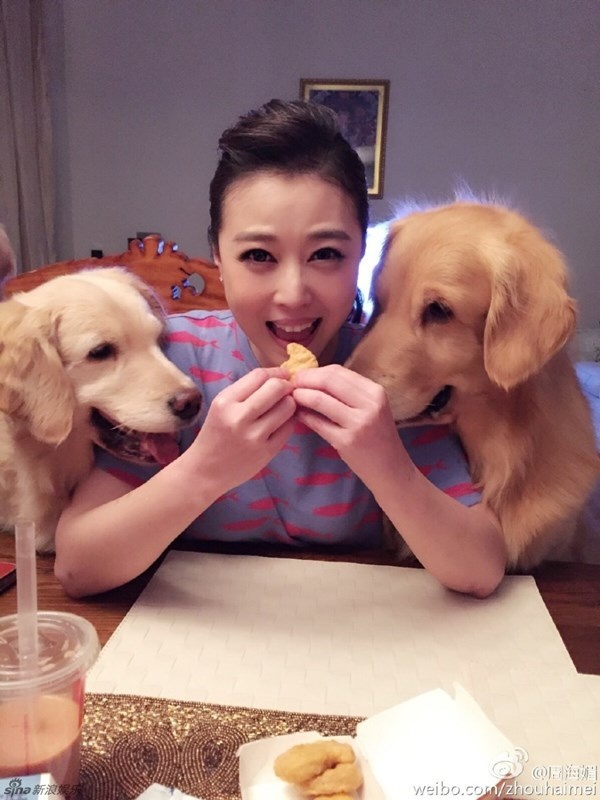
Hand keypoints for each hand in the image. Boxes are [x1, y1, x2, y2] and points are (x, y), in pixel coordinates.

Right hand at [187, 367, 295, 491]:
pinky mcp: (266, 452)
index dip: (276, 372)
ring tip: (283, 408)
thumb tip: (278, 377)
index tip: (282, 375)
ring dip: (290, 404)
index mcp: (225, 402)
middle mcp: (239, 417)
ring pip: (287, 407)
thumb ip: (245, 391)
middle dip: (286, 386)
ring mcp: (254, 436)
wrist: (205, 471)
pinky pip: (289, 427)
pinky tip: (280, 424)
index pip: (259, 375)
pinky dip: (288, 422)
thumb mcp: (221, 407)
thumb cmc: (214, 435)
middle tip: (287, 391)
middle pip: (276, 388)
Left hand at [292, 365, 412, 486]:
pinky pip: (318, 423)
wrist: (390, 469)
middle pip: (328, 380)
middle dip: (304, 380)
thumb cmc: (377, 436)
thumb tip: (313, 377)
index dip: (314, 371)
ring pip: (320, 400)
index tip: (300, 376)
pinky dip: (304, 416)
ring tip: (292, 398)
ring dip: (301, 396)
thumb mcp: (371, 408)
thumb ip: (348, 393)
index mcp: (375, 392)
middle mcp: (370, 404)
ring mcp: (359, 423)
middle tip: (291, 385)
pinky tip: (298, 415)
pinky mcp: (347, 441)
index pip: (338, 371)